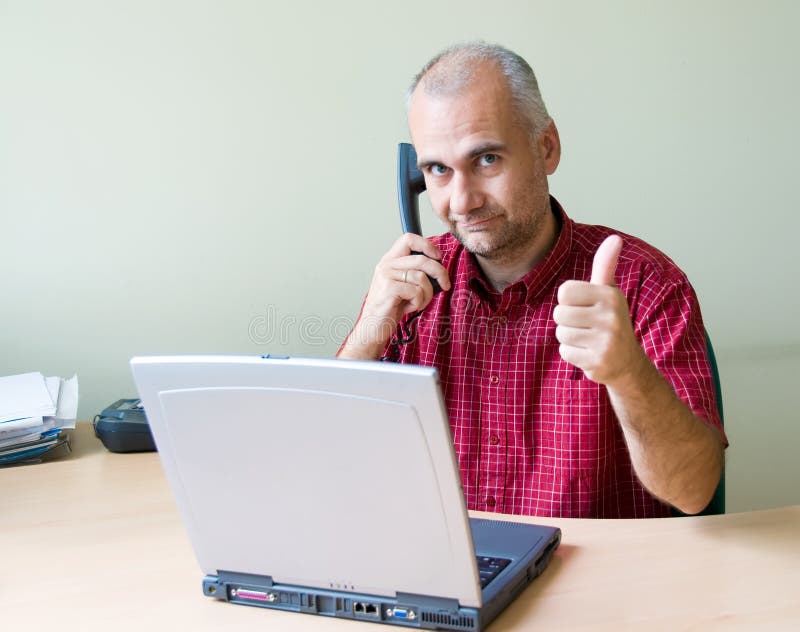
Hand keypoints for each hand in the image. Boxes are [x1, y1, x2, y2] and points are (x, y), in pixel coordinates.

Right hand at [363, 233, 450, 323]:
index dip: (427, 245)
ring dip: (427, 294)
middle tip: (445, 284)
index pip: (408, 239)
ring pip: (421, 277)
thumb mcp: (402, 284)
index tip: (438, 257)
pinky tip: (410, 307)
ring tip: (419, 302)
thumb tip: (439, 268)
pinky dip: (419, 302)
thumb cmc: (390, 307)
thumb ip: (415, 272)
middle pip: (422, 259)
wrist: (373, 327)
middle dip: (440, 273)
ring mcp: (386, 276)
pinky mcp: (388, 289)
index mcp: (389, 260)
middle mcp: (386, 265)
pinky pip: (416, 291)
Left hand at [553, 235, 644, 385]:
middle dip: (568, 321)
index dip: (568, 301)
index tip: (584, 306)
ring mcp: (605, 341)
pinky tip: (589, 353)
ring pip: (561, 333)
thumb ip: (606, 266)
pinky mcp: (598, 361)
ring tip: (588, 339)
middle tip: (587, 326)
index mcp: (610, 295)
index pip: (564, 291)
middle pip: (559, 313)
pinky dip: (573, 354)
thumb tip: (615, 238)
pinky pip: (565, 352)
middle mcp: (611, 317)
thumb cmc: (611, 321)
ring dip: (569, 338)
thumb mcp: (609, 292)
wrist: (628, 363)